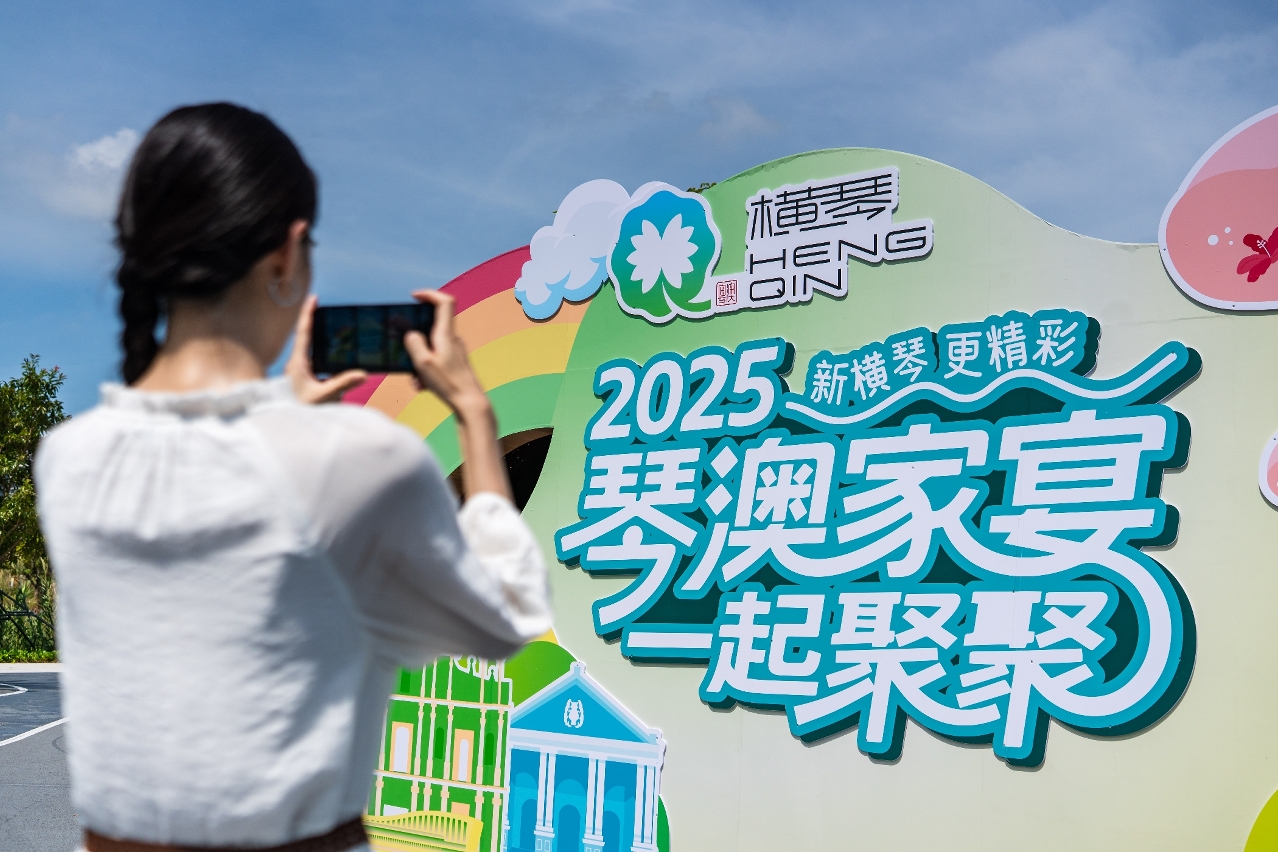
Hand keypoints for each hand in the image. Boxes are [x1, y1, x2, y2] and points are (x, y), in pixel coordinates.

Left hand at [285, 295, 367, 403]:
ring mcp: (300, 371)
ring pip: (310, 348)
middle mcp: (297, 364)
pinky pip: (315, 360)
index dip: (308, 314)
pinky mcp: (304, 379)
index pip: (303, 333)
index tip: (314, 298)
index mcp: (298, 363)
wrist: (284, 426)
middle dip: (313, 319)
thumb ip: (342, 384)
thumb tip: (362, 374)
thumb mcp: (323, 397)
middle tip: (321, 305)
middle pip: (305, 336)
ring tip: (328, 323)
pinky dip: (323, 351)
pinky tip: (333, 351)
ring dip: (318, 335)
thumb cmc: (299, 410)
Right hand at [403, 289, 488, 419]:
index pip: (444, 302)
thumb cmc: (448, 383)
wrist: (470, 403)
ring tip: (416, 380)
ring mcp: (455, 351)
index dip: (429, 294)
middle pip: (431, 327)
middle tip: (405, 354)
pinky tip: (423, 387)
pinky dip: (426, 370)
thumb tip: (411, 334)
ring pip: (431, 348)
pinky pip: (436, 361)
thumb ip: (414, 343)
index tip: (414, 297)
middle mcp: (453, 339)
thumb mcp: (423, 362)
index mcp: (446, 334)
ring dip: (419, 361)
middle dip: (414, 340)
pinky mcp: (456, 363)